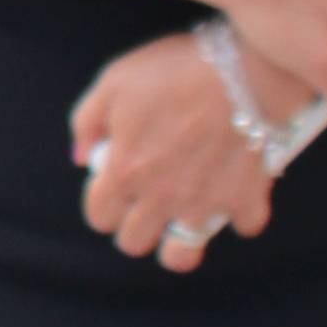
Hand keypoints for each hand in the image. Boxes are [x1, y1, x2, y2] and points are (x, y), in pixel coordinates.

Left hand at [67, 34, 272, 270]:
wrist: (243, 69)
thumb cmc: (175, 71)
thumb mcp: (114, 82)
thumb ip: (88, 122)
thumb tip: (81, 158)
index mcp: (123, 172)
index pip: (100, 216)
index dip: (103, 206)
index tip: (114, 191)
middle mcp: (160, 197)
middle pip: (134, 241)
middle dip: (135, 226)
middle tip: (147, 204)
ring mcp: (204, 203)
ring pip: (181, 256)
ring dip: (178, 244)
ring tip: (182, 221)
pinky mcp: (245, 199)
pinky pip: (243, 226)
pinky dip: (240, 216)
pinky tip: (234, 194)